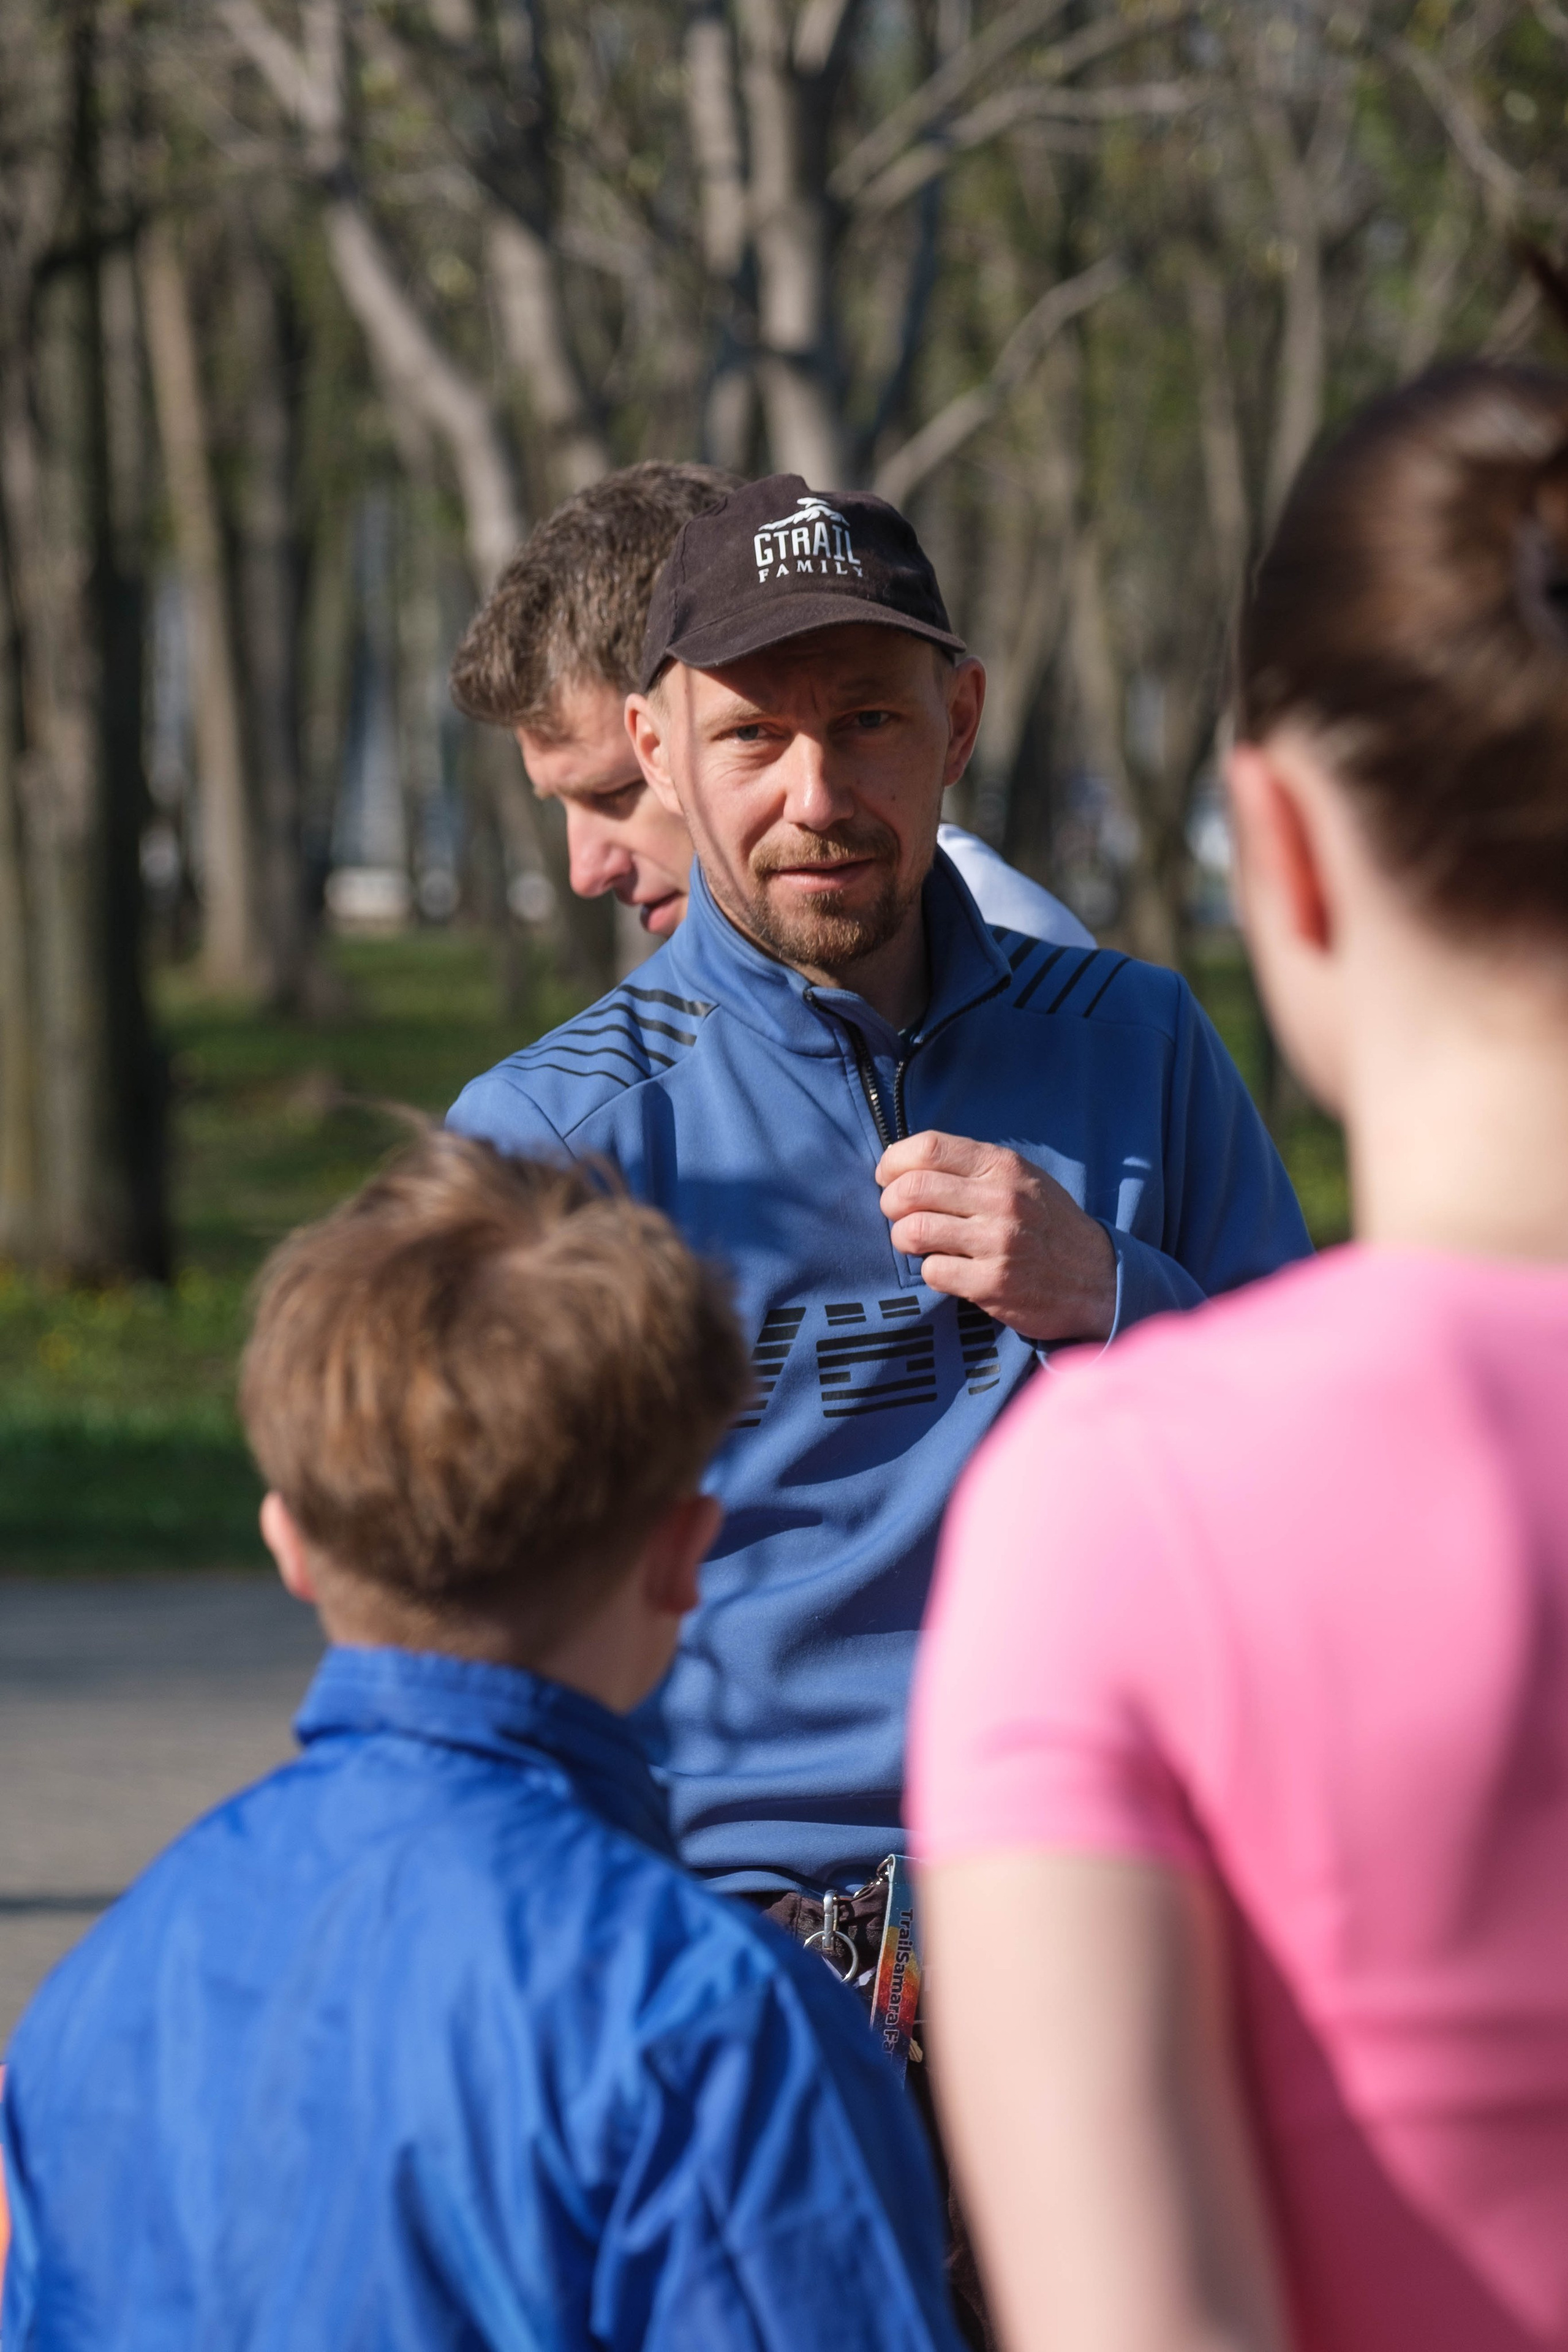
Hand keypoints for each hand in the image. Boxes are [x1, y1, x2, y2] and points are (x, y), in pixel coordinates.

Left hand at [875, 1130, 1116, 1344]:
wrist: (1098, 1277)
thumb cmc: (1048, 1225)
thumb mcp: (1021, 1179)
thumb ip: (971, 1167)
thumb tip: (906, 1163)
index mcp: (1003, 1166)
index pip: (928, 1147)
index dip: (893, 1162)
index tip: (888, 1176)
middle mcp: (1001, 1200)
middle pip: (912, 1189)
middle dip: (891, 1203)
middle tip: (898, 1214)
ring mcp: (998, 1243)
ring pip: (914, 1231)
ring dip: (904, 1238)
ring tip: (916, 1242)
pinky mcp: (994, 1284)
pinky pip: (932, 1271)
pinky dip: (929, 1270)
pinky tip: (946, 1268)